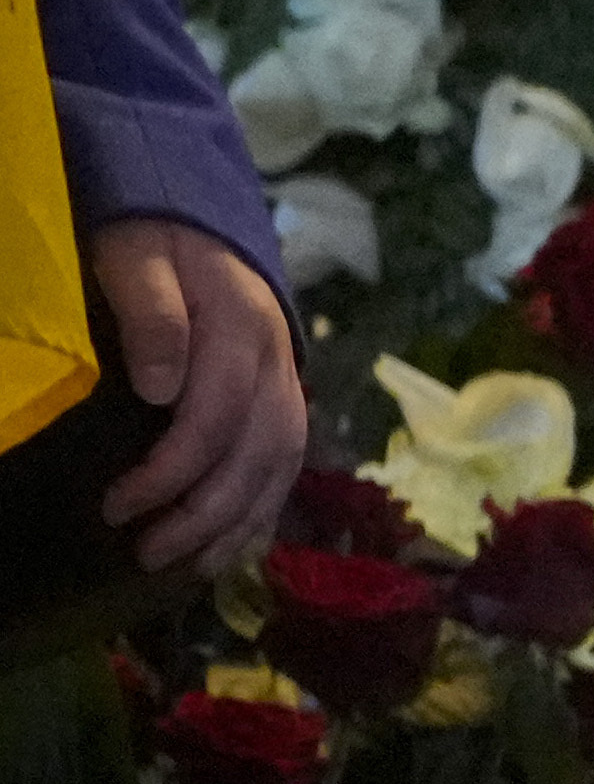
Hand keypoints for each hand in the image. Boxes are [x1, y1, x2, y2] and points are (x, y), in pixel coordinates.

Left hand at [87, 214, 305, 578]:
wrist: (199, 218)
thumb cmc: (153, 238)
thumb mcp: (137, 257)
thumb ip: (152, 314)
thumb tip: (161, 388)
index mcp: (241, 330)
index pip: (216, 418)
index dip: (171, 471)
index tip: (117, 504)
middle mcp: (275, 364)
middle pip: (256, 454)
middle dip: (204, 513)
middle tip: (147, 551)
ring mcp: (286, 382)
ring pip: (280, 467)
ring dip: (239, 523)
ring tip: (192, 566)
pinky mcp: (284, 397)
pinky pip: (286, 464)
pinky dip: (263, 509)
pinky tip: (232, 544)